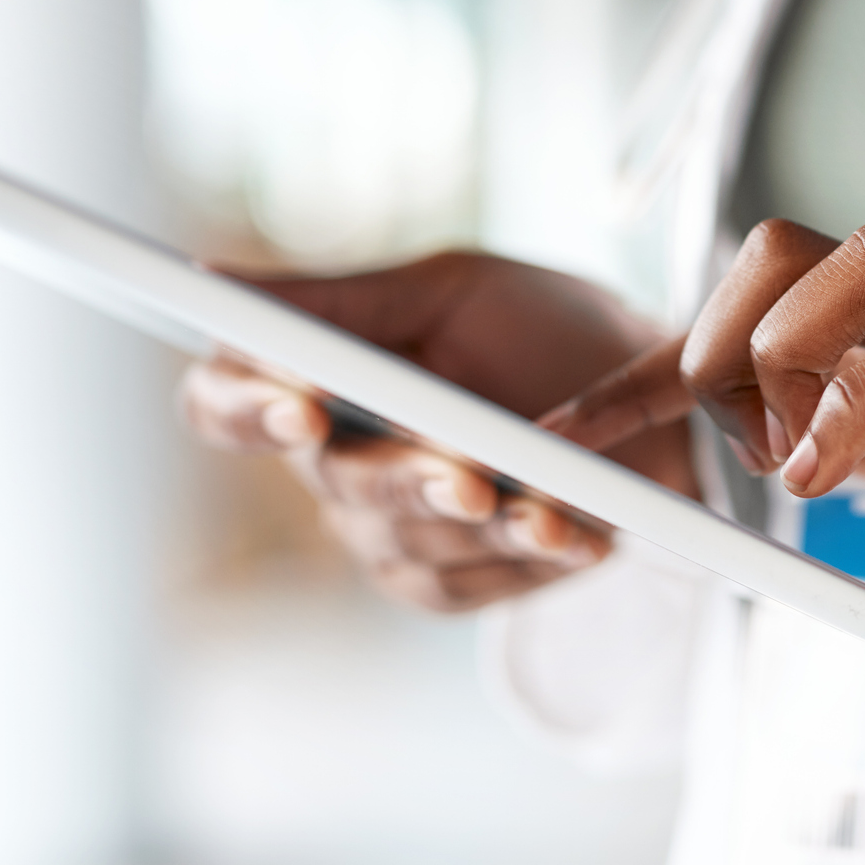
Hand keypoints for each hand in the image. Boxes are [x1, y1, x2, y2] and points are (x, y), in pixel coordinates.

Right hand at [179, 252, 695, 611]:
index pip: (225, 402)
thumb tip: (213, 281)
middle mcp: (332, 463)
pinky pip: (461, 583)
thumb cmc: (541, 328)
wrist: (651, 400)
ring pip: (405, 538)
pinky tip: (576, 537)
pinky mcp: (441, 583)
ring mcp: (382, 530)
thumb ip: (340, 301)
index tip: (303, 403)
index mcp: (315, 378)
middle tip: (470, 475)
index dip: (245, 407)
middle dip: (408, 475)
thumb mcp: (450, 291)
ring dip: (486, 523)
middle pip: (334, 480)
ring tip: (556, 508)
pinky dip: (523, 558)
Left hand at [550, 221, 864, 666]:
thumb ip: (843, 432)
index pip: (746, 306)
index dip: (636, 373)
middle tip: (725, 435)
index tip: (562, 435)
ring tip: (793, 456)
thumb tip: (750, 428)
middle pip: (777, 240)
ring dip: (776, 356)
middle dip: (710, 333)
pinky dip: (845, 418)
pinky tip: (827, 482)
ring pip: (839, 258)